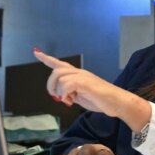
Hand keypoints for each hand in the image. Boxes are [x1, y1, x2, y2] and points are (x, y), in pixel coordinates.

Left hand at [33, 48, 151, 131]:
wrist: (117, 102)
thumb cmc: (102, 100)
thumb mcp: (81, 96)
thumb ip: (71, 94)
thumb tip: (61, 96)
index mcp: (78, 75)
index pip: (60, 64)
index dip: (47, 59)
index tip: (37, 53)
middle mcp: (80, 73)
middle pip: (56, 71)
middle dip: (51, 85)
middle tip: (57, 97)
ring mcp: (83, 77)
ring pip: (60, 77)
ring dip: (59, 91)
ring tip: (67, 100)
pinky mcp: (86, 83)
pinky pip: (67, 84)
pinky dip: (64, 94)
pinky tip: (70, 100)